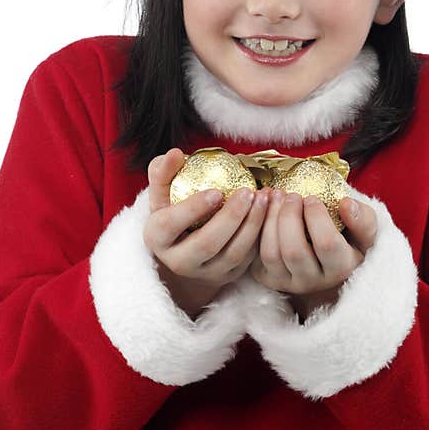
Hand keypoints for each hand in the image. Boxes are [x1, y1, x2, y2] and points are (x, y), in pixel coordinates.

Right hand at [143, 148, 270, 315]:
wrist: (188, 250)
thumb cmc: (175, 213)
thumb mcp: (163, 194)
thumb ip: (163, 172)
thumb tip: (175, 154)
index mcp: (157, 238)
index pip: (170, 225)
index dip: (192, 209)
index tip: (216, 192)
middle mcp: (179, 261)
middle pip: (206, 244)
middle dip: (231, 218)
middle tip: (248, 192)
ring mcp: (206, 272)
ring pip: (233, 253)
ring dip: (252, 224)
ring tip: (264, 198)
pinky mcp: (229, 275)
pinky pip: (249, 259)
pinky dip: (261, 234)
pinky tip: (271, 211)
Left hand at [251, 189, 377, 319]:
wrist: (328, 264)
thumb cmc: (349, 242)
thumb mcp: (366, 233)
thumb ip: (364, 219)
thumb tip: (345, 203)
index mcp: (341, 268)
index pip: (326, 244)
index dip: (316, 217)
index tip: (312, 198)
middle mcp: (314, 282)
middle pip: (294, 251)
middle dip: (288, 216)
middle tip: (291, 195)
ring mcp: (288, 282)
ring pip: (271, 254)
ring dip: (269, 220)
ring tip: (275, 195)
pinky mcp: (268, 278)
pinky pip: (256, 255)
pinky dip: (257, 228)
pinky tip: (263, 207)